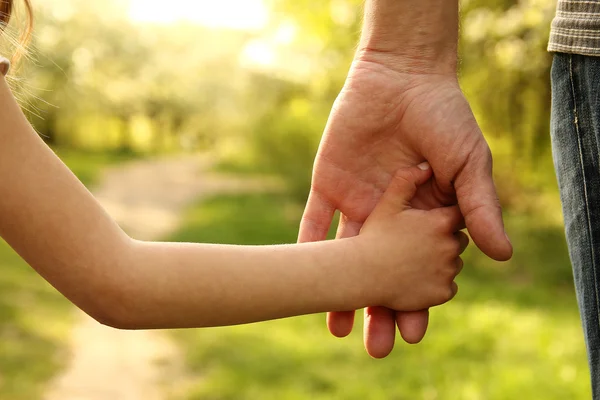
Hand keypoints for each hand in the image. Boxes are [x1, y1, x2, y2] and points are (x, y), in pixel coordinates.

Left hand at [298, 57, 512, 357]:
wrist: (402, 77)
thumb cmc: (444, 117)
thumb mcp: (469, 163)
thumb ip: (479, 207)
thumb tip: (503, 255)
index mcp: (423, 217)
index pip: (418, 268)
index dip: (417, 300)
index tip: (414, 330)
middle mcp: (388, 217)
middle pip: (380, 271)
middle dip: (379, 308)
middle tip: (377, 347)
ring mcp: (357, 203)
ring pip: (345, 255)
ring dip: (339, 289)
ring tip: (337, 328)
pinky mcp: (328, 186)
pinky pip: (315, 220)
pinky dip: (309, 247)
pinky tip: (304, 276)